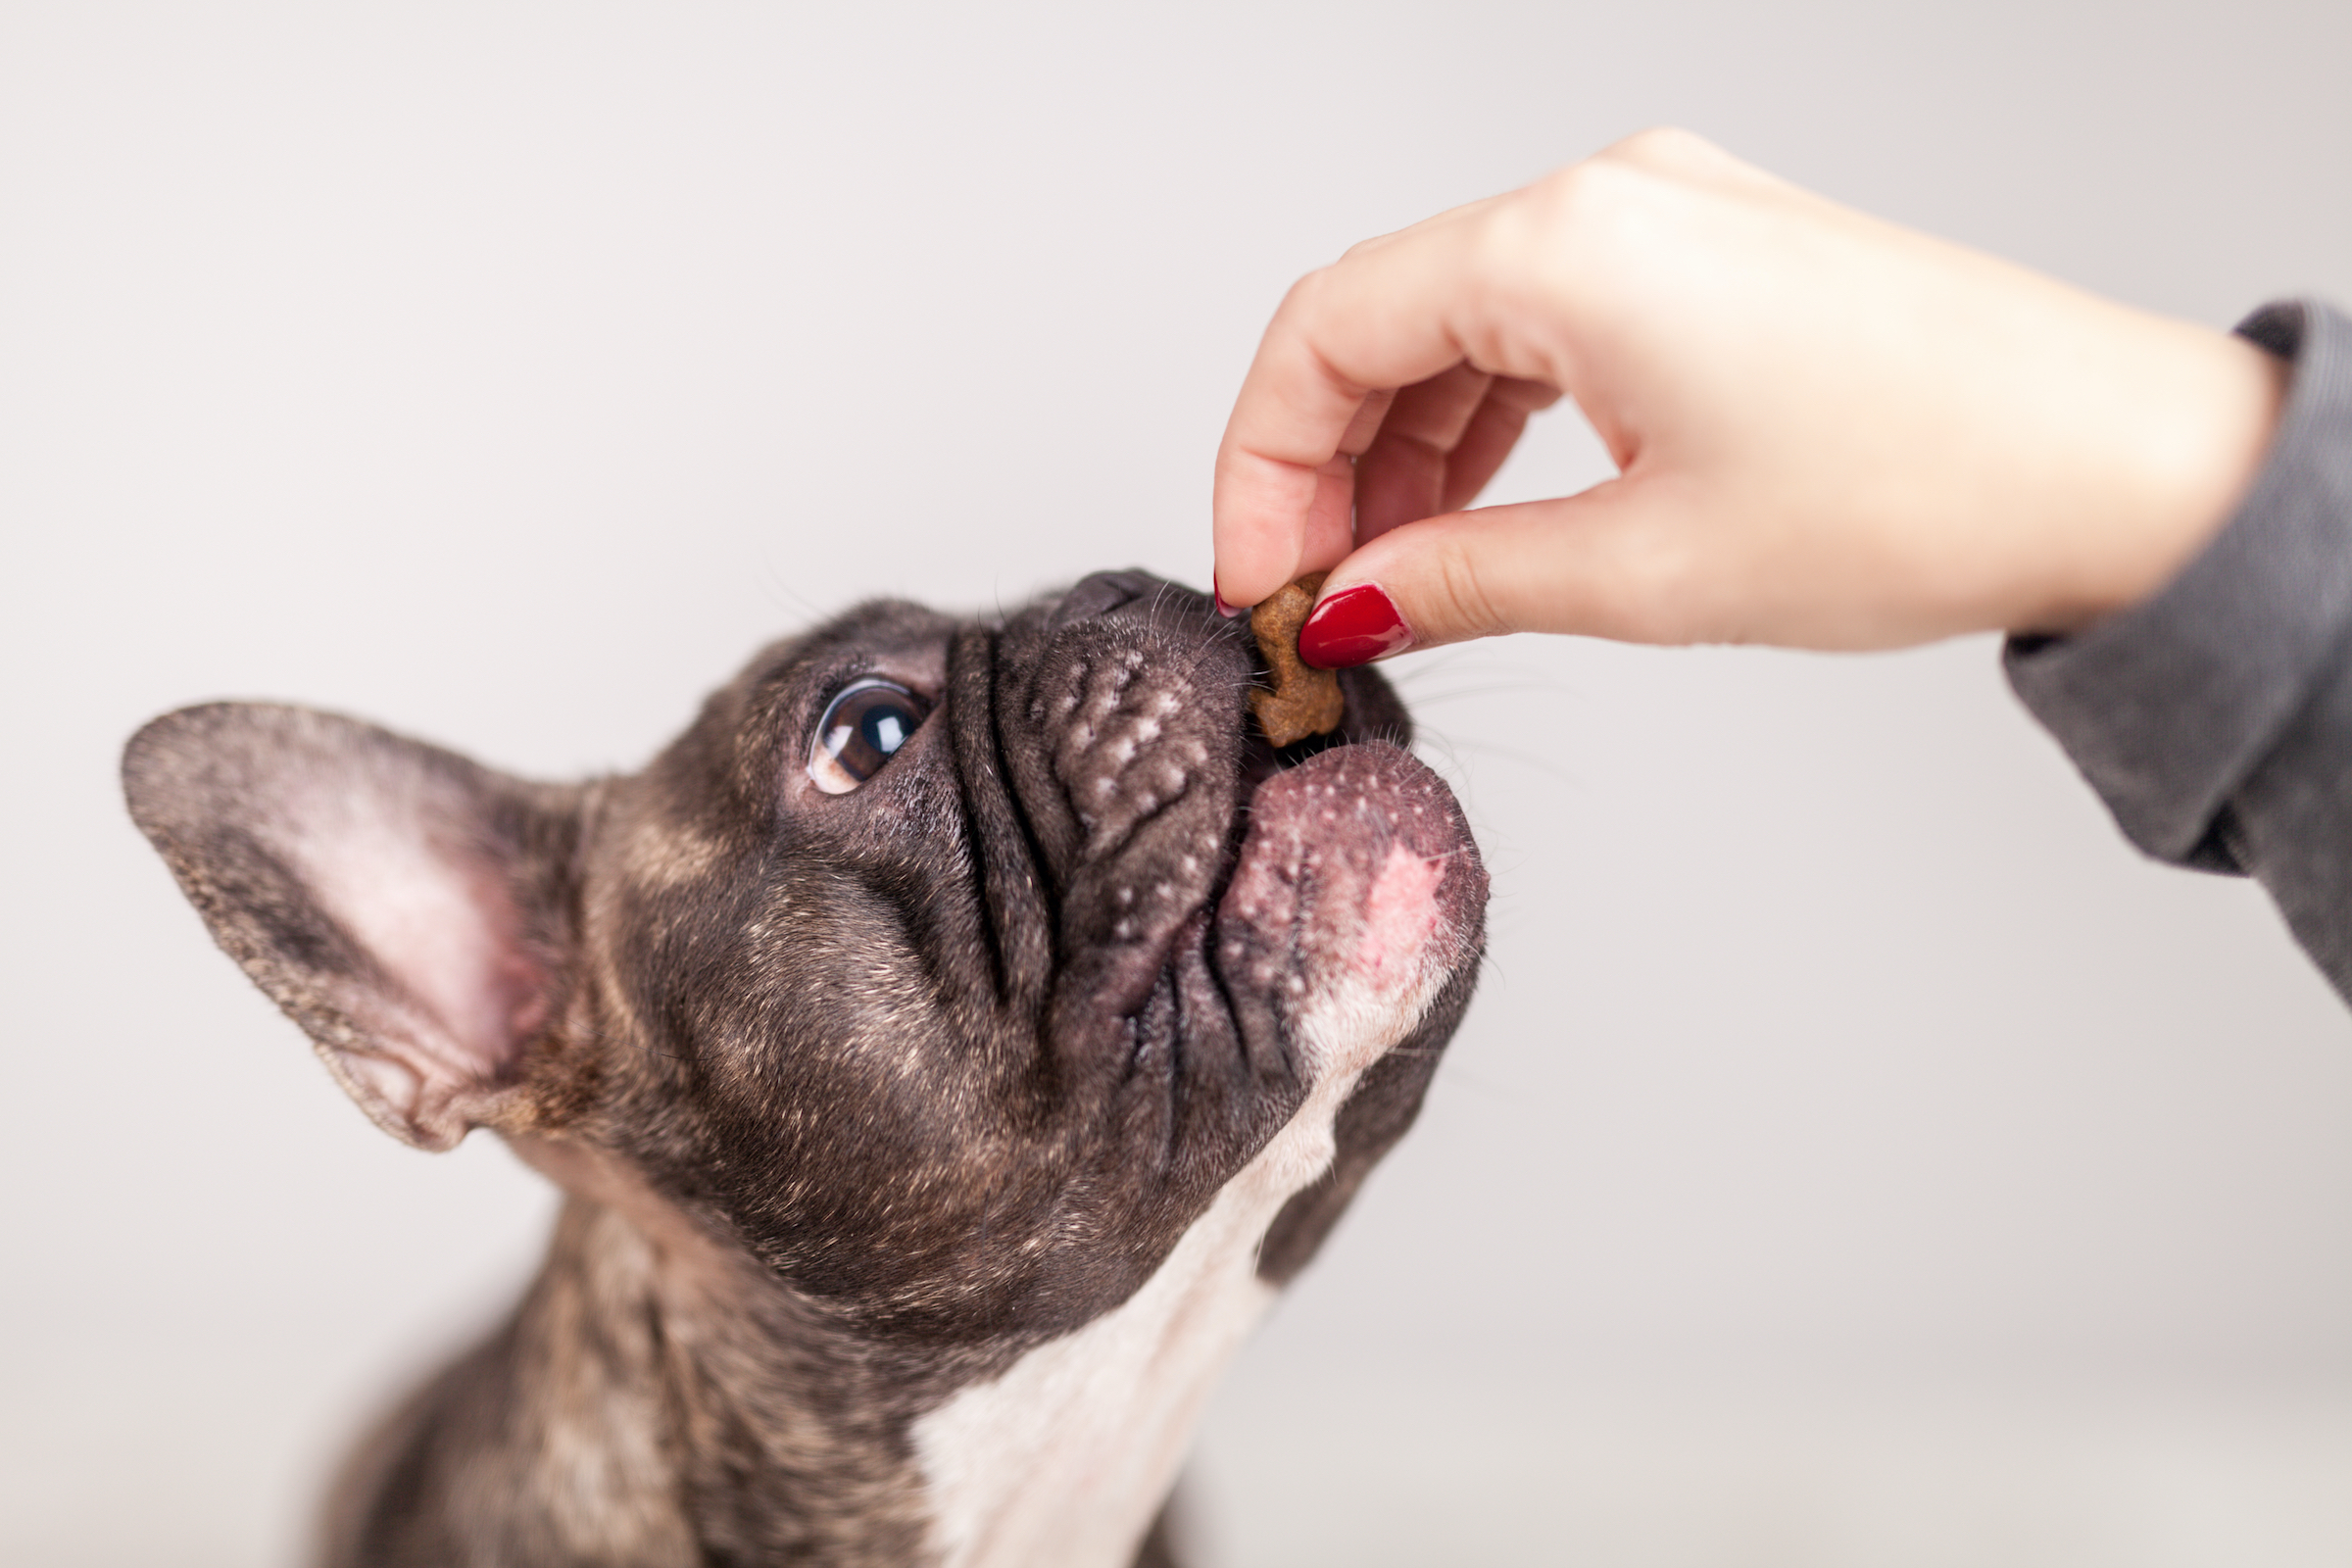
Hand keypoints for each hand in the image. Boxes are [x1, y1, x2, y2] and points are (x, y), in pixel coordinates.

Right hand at [1211, 129, 2285, 661]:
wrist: (2123, 466)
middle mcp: (1608, 198)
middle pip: (1382, 316)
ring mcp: (1667, 216)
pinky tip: (1480, 511)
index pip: (1324, 330)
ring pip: (1462, 320)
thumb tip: (1350, 605)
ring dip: (1406, 449)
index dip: (1260, 465)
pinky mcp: (1715, 258)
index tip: (1260, 580)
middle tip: (1319, 599)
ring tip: (1398, 578)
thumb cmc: (1923, 490)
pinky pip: (1546, 322)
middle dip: (1326, 464)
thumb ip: (1458, 579)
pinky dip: (1491, 418)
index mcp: (1566, 244)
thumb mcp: (1643, 567)